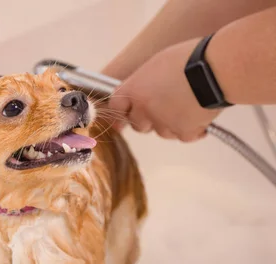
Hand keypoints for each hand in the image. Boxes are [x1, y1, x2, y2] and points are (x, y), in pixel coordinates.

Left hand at [106, 38, 222, 141]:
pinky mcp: (183, 131)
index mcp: (135, 89)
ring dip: (171, 124)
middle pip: (138, 124)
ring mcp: (163, 122)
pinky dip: (192, 130)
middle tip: (164, 108)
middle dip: (147, 120)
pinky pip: (184, 136)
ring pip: (162, 132)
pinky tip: (201, 117)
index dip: (119, 115)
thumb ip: (144, 82)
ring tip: (188, 105)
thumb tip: (142, 91)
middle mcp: (144, 109)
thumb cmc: (190, 58)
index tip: (119, 123)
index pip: (116, 107)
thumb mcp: (157, 63)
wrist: (216, 68)